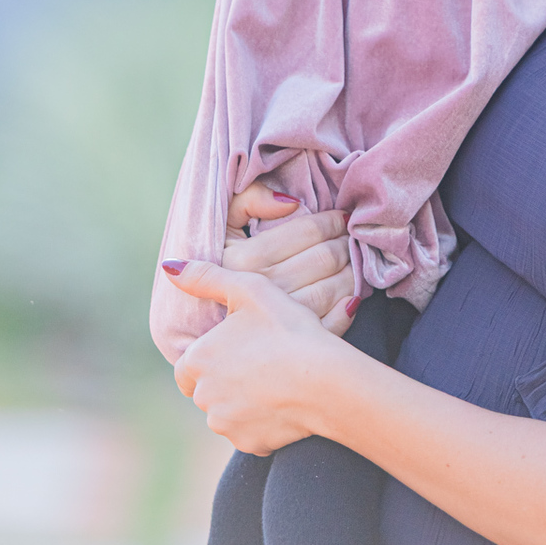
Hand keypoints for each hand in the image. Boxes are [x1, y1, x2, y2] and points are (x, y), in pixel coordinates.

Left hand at [167, 260, 344, 452]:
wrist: (325, 380)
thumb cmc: (288, 329)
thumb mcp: (250, 290)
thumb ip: (206, 277)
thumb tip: (169, 267)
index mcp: (196, 361)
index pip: (187, 366)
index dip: (210, 357)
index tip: (238, 348)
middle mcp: (203, 398)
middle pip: (208, 390)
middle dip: (227, 379)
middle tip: (262, 360)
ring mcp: (225, 424)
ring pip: (227, 412)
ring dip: (243, 401)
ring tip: (276, 380)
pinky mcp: (250, 444)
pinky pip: (250, 432)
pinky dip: (262, 421)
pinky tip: (284, 401)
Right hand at [223, 181, 356, 336]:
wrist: (191, 326)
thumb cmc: (209, 267)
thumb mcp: (218, 225)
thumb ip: (247, 201)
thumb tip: (290, 203)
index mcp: (244, 260)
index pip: (306, 231)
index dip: (330, 222)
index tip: (342, 217)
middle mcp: (263, 290)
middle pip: (324, 259)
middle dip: (345, 244)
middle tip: (351, 238)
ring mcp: (277, 321)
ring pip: (332, 289)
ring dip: (352, 272)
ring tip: (354, 261)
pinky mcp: (288, 343)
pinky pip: (330, 324)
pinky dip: (348, 307)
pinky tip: (352, 295)